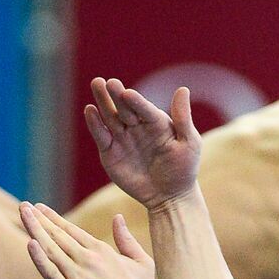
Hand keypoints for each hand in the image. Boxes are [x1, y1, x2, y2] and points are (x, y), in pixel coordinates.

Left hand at [20, 202, 161, 278]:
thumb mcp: (142, 262)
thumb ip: (126, 240)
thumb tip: (118, 217)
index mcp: (102, 251)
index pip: (71, 230)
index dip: (53, 218)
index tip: (39, 208)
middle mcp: (89, 261)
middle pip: (58, 236)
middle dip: (39, 219)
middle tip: (24, 206)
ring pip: (51, 250)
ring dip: (35, 230)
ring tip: (23, 214)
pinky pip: (51, 275)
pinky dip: (40, 259)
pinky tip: (30, 243)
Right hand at [86, 78, 200, 207]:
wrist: (169, 196)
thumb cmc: (183, 169)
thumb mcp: (189, 143)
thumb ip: (183, 118)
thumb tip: (183, 89)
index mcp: (155, 121)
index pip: (143, 108)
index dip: (135, 101)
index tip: (127, 93)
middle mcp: (137, 126)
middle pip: (123, 107)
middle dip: (114, 95)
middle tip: (106, 82)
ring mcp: (122, 138)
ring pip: (110, 117)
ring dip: (102, 102)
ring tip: (96, 84)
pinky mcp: (110, 153)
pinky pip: (102, 137)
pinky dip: (95, 125)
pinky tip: (90, 111)